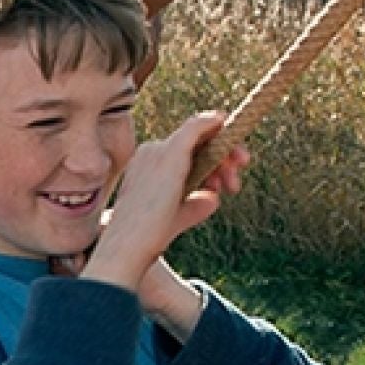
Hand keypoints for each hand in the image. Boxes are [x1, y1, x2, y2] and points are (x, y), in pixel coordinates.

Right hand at [67, 111, 249, 300]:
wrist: (130, 243)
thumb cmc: (146, 238)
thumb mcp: (176, 218)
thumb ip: (195, 207)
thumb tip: (214, 199)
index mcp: (148, 166)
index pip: (185, 156)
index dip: (209, 165)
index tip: (222, 184)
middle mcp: (152, 153)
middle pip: (194, 145)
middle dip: (222, 159)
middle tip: (234, 182)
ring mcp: (160, 150)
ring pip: (200, 139)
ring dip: (225, 151)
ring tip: (234, 182)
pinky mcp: (171, 152)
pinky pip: (196, 127)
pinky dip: (211, 122)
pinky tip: (224, 120)